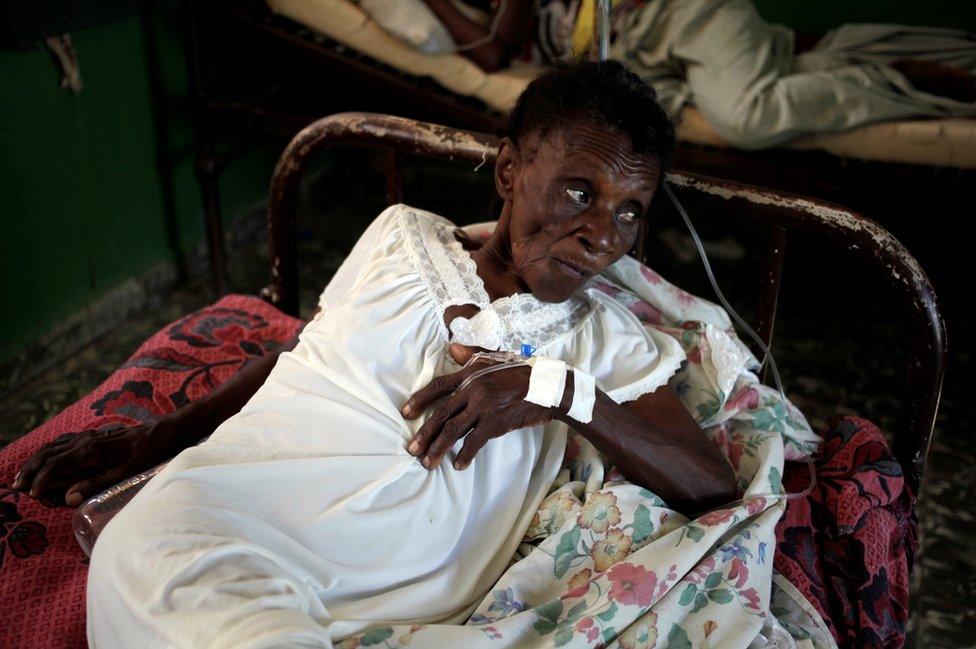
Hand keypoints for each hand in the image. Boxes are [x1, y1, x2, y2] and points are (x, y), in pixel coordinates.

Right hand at [12, 420, 176, 506]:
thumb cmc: (145, 455)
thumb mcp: (123, 475)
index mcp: (88, 450)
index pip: (55, 465)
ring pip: (52, 447)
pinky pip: (63, 442)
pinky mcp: (93, 436)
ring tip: (23, 476)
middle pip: (47, 454)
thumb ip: (94, 485)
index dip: (41, 480)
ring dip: (35, 461)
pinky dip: (48, 451)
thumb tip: (68, 498)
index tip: (33, 494)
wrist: (161, 433)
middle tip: (16, 487)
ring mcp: (88, 436)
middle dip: (30, 471)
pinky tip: (45, 460)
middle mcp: (84, 440)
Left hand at [401, 354, 568, 469]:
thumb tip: (452, 349)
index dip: (420, 399)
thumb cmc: (521, 373)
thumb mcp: (494, 360)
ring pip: (453, 430)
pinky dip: (465, 455)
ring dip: (438, 448)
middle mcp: (473, 389)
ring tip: (427, 462)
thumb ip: (470, 355)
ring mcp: (484, 406)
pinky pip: (474, 441)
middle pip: (441, 413)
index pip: (438, 386)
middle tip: (411, 449)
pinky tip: (458, 465)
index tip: (405, 412)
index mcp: (470, 374)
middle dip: (424, 433)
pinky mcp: (495, 422)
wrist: (547, 387)